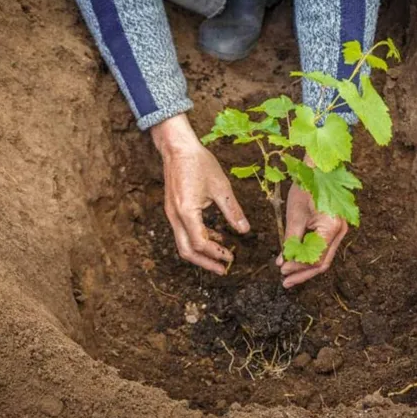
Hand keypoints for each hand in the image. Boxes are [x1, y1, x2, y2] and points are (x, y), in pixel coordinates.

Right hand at [151, 114, 249, 274]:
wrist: (177, 147)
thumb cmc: (199, 163)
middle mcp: (175, 217)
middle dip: (205, 263)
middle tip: (222, 270)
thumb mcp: (221, 187)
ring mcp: (171, 214)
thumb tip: (245, 231)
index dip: (217, 253)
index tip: (231, 258)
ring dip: (201, 253)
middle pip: (187, 251)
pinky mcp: (173, 209)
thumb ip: (233, 211)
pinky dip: (197, 239)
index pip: (201, 243)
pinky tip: (214, 236)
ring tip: (220, 256)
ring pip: (183, 243)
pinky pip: (183, 232)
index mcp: (187, 212)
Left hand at [275, 158, 347, 287]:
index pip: (316, 259)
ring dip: (306, 267)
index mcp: (332, 228)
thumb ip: (290, 241)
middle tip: (285, 282)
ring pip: (324, 257)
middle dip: (303, 273)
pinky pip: (323, 247)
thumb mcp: (294, 215)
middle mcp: (340, 231)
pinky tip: (296, 260)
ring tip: (289, 275)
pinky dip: (309, 255)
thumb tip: (283, 262)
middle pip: (323, 262)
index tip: (282, 271)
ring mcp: (340, 230)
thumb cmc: (306, 186)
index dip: (298, 268)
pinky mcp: (334, 227)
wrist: (318, 167)